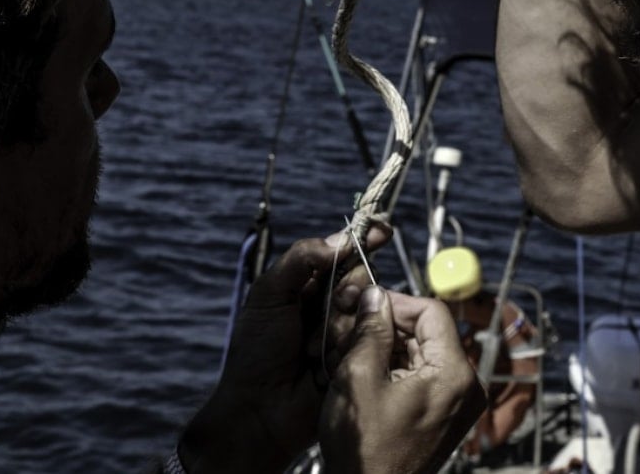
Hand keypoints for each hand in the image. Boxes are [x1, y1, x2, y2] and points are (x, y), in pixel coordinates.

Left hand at [178, 226, 388, 472]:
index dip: (362, 240)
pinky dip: (347, 347)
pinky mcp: (358, 359)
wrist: (259, 409)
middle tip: (334, 303)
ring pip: (366, 309)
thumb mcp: (268, 295)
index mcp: (306, 285)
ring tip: (312, 348)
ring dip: (341, 323)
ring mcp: (346, 333)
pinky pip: (368, 341)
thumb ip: (299, 259)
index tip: (383, 230)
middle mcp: (330, 305)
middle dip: (349, 287)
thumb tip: (338, 240)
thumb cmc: (256, 350)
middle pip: (360, 278)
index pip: (340, 254)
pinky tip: (324, 363)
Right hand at [320, 287, 487, 473]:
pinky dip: (395, 368)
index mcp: (454, 374)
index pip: (433, 311)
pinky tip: (365, 373)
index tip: (366, 304)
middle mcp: (466, 387)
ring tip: (352, 352)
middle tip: (353, 326)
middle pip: (429, 332)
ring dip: (388, 347)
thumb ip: (371, 330)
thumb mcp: (359, 377)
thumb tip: (374, 296)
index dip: (396, 302)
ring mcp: (456, 403)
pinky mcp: (443, 415)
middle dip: (389, 326)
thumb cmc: (366, 449)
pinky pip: (423, 375)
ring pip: (423, 352)